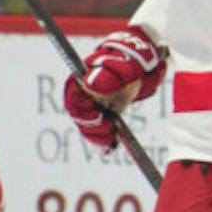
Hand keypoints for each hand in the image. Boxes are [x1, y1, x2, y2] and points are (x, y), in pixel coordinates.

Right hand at [63, 27, 163, 151]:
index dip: (85, 114)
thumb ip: (107, 76)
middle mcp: (81, 98)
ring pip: (89, 131)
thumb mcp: (121, 68)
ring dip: (101, 137)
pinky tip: (111, 148)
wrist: (137, 67)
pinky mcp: (100, 118)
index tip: (100, 116)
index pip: (74, 105)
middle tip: (111, 126)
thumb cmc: (127, 63)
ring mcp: (90, 109)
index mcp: (79, 83)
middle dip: (95, 129)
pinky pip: (98, 135)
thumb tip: (89, 84)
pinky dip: (104, 143)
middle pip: (81, 121)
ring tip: (114, 136)